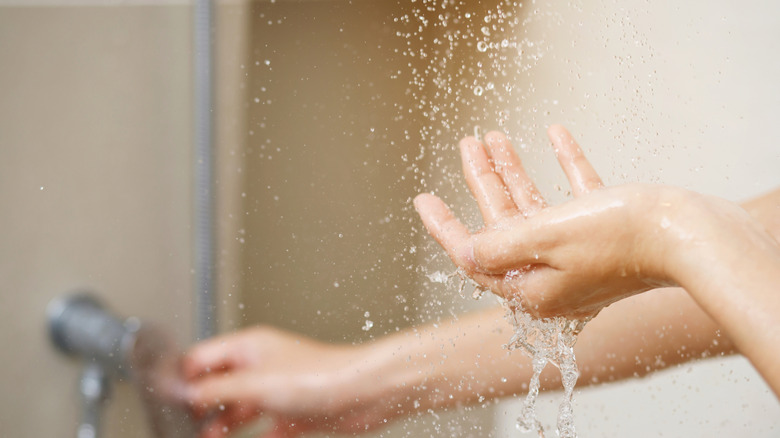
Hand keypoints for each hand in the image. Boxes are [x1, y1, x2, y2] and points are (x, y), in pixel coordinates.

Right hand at [183, 327, 392, 437]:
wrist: (364, 394)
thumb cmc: (319, 375)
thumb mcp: (255, 383)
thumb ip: (216, 390)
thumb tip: (185, 393)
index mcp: (250, 348)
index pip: (204, 358)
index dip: (183, 377)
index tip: (166, 399)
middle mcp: (263, 366)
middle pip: (220, 385)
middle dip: (201, 405)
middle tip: (183, 426)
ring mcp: (279, 390)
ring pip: (241, 408)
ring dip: (223, 425)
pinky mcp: (295, 413)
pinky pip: (266, 428)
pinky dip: (253, 437)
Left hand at [414, 126, 688, 317]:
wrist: (690, 235)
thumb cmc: (618, 237)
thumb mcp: (544, 239)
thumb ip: (500, 246)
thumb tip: (467, 252)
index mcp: (530, 286)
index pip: (474, 256)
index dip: (444, 227)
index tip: (421, 199)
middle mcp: (552, 275)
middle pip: (503, 223)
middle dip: (482, 182)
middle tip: (467, 144)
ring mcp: (580, 253)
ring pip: (535, 206)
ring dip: (514, 170)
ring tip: (492, 135)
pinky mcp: (607, 231)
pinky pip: (575, 194)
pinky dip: (562, 165)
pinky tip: (553, 134)